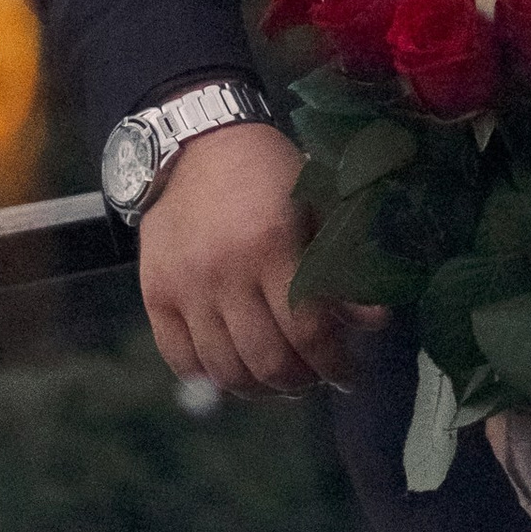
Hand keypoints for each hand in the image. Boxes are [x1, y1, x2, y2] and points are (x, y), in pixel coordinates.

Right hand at [137, 121, 378, 399]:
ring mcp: (185, 286)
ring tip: (279, 379)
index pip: (308, 332)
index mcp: (272, 246)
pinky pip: (179, 358)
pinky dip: (209, 377)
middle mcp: (224, 271)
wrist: (197, 144)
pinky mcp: (155, 293)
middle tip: (315, 376)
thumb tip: (375, 323)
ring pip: (225, 369)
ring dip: (259, 388)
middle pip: (268, 361)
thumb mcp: (319, 205)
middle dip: (301, 381)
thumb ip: (345, 265)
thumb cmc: (268, 172)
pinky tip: (233, 370)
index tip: (348, 376)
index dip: (334, 365)